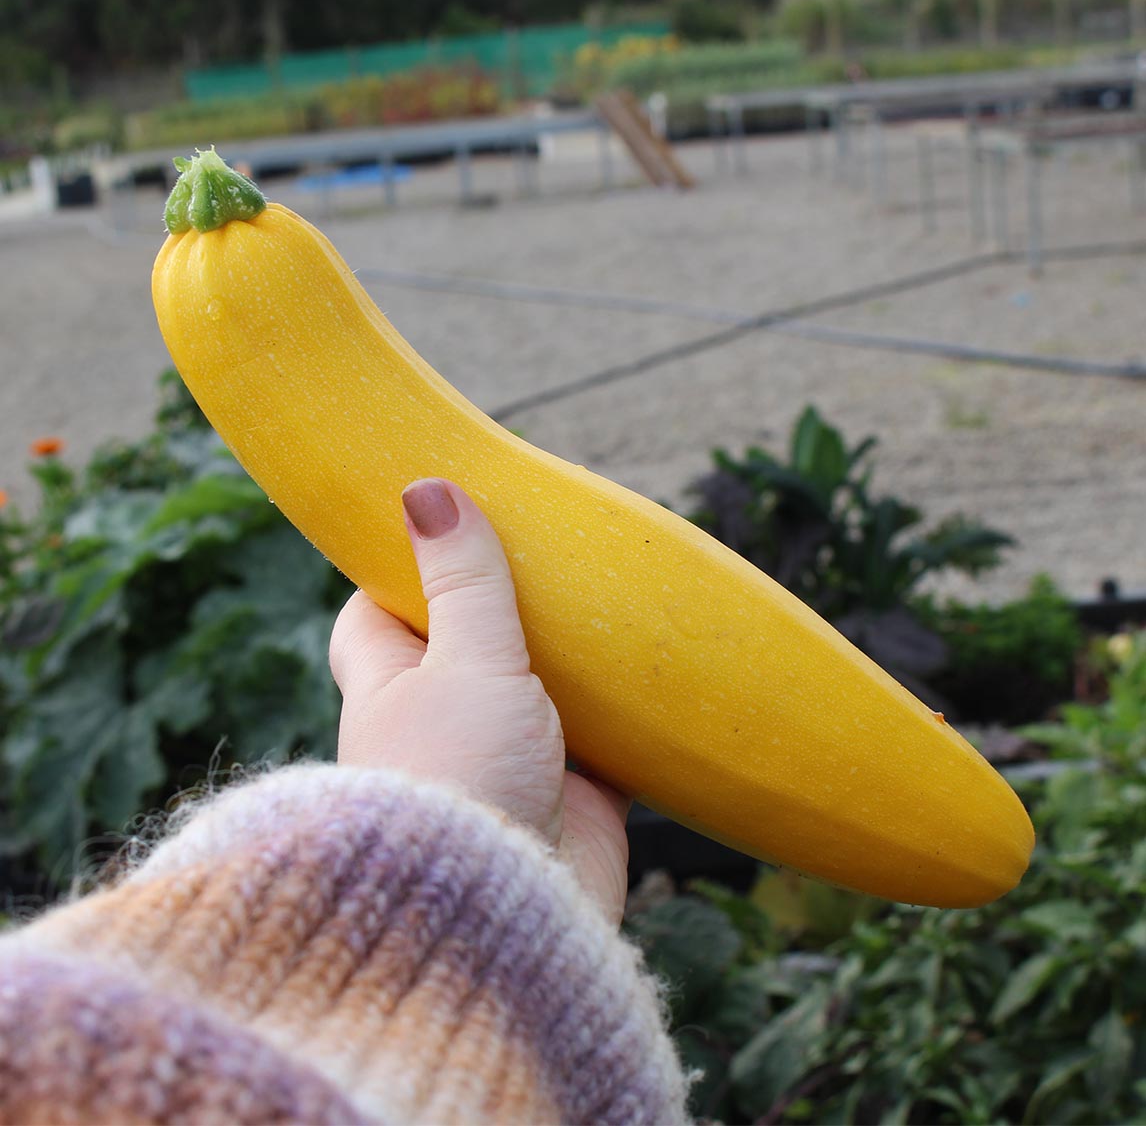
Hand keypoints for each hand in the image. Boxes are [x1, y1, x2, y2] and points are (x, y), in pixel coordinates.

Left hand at [330, 478, 630, 924]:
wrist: (506, 926)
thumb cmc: (458, 780)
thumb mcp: (463, 665)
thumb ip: (462, 582)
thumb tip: (428, 487)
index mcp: (393, 685)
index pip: (375, 611)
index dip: (401, 566)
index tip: (442, 520)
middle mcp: (444, 720)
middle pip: (467, 641)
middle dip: (505, 601)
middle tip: (549, 545)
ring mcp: (510, 758)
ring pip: (541, 686)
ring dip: (572, 655)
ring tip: (611, 589)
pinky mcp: (575, 796)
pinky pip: (604, 736)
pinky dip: (626, 709)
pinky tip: (658, 667)